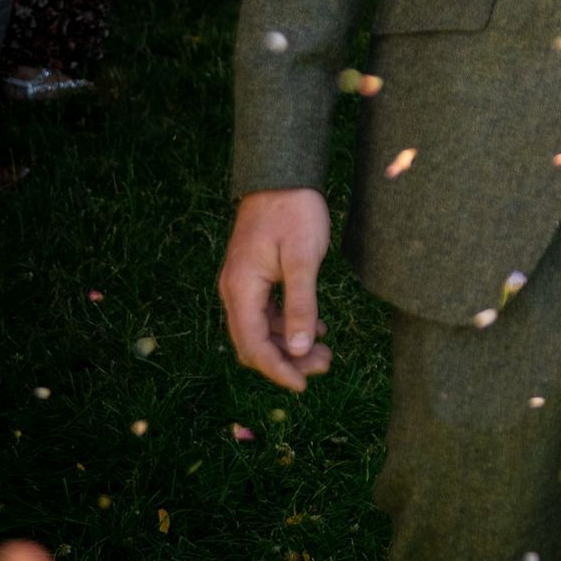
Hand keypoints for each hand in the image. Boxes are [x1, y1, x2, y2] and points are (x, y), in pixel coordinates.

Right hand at [218, 188, 333, 391]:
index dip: (278, 370)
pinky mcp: (254, 275)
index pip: (253, 345)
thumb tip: (296, 349)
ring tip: (325, 351)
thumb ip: (300, 305)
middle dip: (286, 361)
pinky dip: (288, 324)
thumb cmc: (295, 212)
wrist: (283, 175)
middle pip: (254, 342)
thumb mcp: (303, 260)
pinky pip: (266, 312)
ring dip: (289, 344)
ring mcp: (243, 283)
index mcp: (241, 288)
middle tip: (325, 365)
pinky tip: (316, 329)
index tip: (304, 385)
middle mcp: (235, 290)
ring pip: (261, 329)